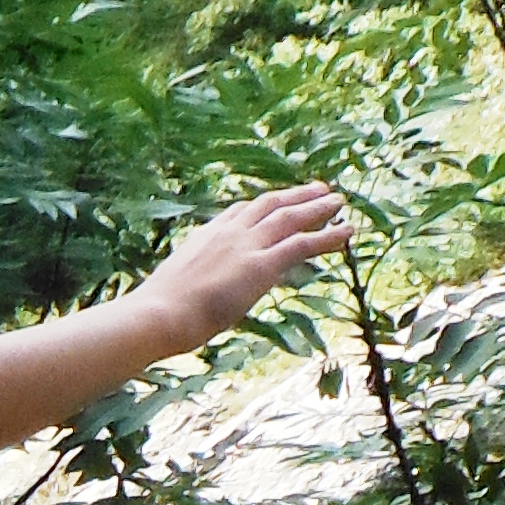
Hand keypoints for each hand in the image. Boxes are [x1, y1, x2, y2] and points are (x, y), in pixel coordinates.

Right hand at [138, 183, 353, 350]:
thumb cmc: (157, 313)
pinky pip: (302, 244)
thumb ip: (190, 284)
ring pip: (290, 218)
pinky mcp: (262, 265)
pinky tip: (347, 232)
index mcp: (205, 237)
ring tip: (338, 202)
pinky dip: (328, 235)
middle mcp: (228, 234)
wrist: (158, 315)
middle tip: (317, 189)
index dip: (261, 205)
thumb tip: (186, 298)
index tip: (275, 201)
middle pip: (268, 205)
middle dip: (295, 195)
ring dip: (317, 208)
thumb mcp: (173, 289)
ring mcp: (246, 247)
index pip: (238, 211)